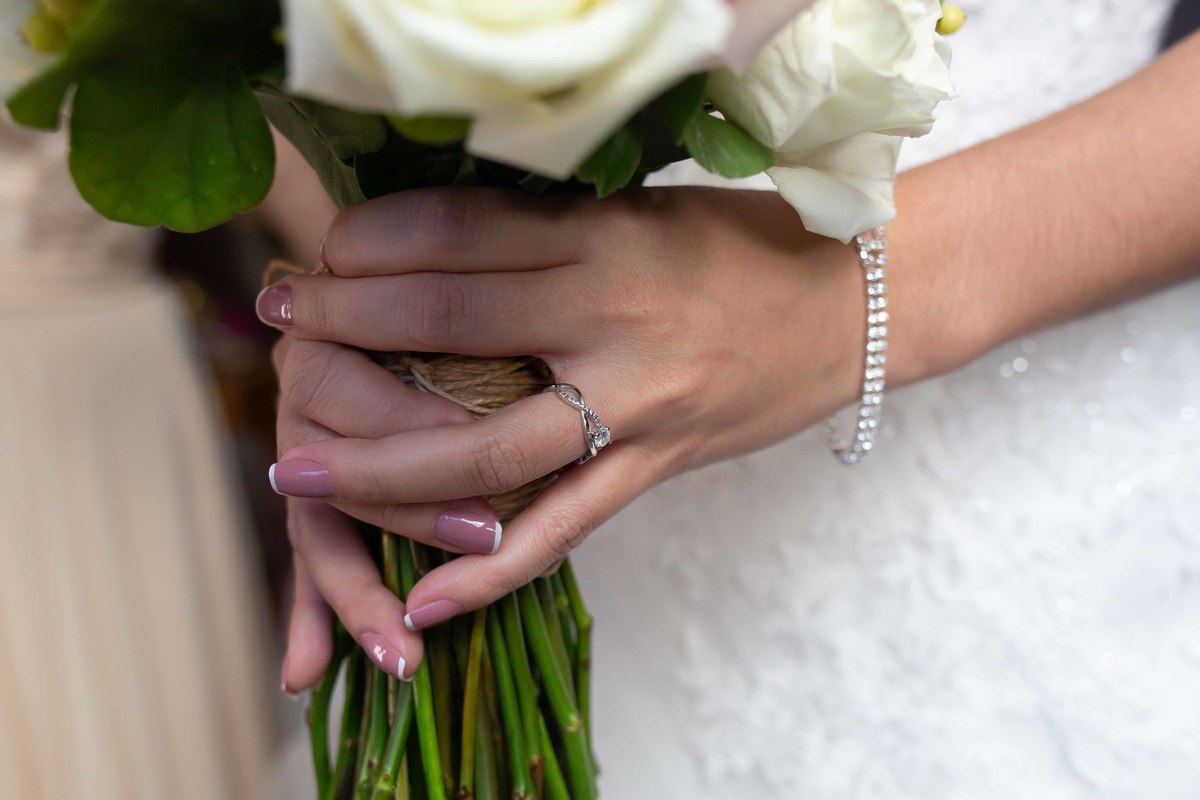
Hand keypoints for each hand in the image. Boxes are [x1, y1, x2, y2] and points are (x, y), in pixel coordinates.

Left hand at [266, 185, 933, 682]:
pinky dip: (490, 571)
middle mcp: (614, 319)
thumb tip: (430, 253)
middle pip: (449, 325)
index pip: (458, 234)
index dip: (372, 244)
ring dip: (381, 465)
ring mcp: (637, 405)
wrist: (854, 305)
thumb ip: (548, 235)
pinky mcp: (657, 467)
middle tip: (281, 327)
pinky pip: (564, 529)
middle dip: (349, 327)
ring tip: (298, 473)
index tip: (321, 254)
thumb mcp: (642, 215)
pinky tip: (424, 597)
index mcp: (607, 239)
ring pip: (488, 447)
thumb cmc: (743, 247)